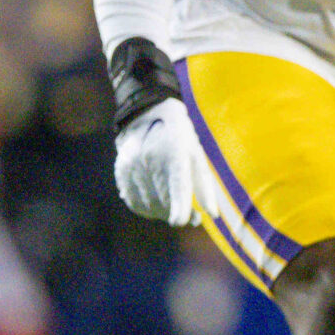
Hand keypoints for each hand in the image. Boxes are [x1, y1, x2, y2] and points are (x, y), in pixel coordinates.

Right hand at [114, 99, 204, 225]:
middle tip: (193, 218)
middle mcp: (151, 160)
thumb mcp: (196, 153)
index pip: (176, 187)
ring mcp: (133, 166)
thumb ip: (204, 185)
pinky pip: (135, 202)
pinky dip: (148, 210)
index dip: (179, 209)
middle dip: (178, 213)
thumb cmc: (180, 136)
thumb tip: (213, 215)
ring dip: (164, 213)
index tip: (181, 221)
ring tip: (175, 208)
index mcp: (174, 153)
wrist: (146, 113)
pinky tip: (158, 205)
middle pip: (163, 201)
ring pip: (149, 205)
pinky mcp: (121, 171)